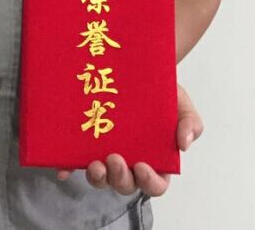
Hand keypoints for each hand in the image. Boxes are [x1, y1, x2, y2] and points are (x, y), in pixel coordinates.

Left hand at [55, 83, 203, 196]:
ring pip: (101, 178)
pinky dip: (69, 168)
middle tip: (113, 158)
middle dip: (119, 177)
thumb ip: (190, 122)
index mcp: (155, 160)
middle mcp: (130, 162)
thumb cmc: (160, 92)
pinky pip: (76, 162)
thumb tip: (184, 144)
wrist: (135, 70)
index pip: (155, 184)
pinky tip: (63, 167)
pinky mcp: (86, 145)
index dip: (149, 182)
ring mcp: (106, 154)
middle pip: (125, 184)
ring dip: (96, 177)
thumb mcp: (181, 103)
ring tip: (94, 164)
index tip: (142, 167)